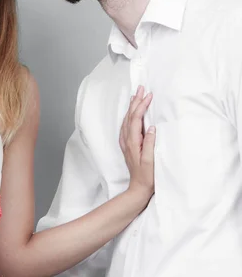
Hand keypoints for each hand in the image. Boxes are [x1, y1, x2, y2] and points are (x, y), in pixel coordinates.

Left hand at [119, 85, 155, 201]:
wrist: (138, 188)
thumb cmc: (148, 176)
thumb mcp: (151, 160)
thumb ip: (150, 144)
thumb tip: (151, 127)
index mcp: (133, 142)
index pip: (136, 119)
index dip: (142, 106)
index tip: (149, 95)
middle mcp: (126, 140)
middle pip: (129, 116)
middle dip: (135, 101)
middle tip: (141, 88)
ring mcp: (125, 142)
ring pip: (127, 119)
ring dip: (132, 107)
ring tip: (136, 95)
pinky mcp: (128, 145)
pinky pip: (127, 125)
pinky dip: (130, 115)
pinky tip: (132, 113)